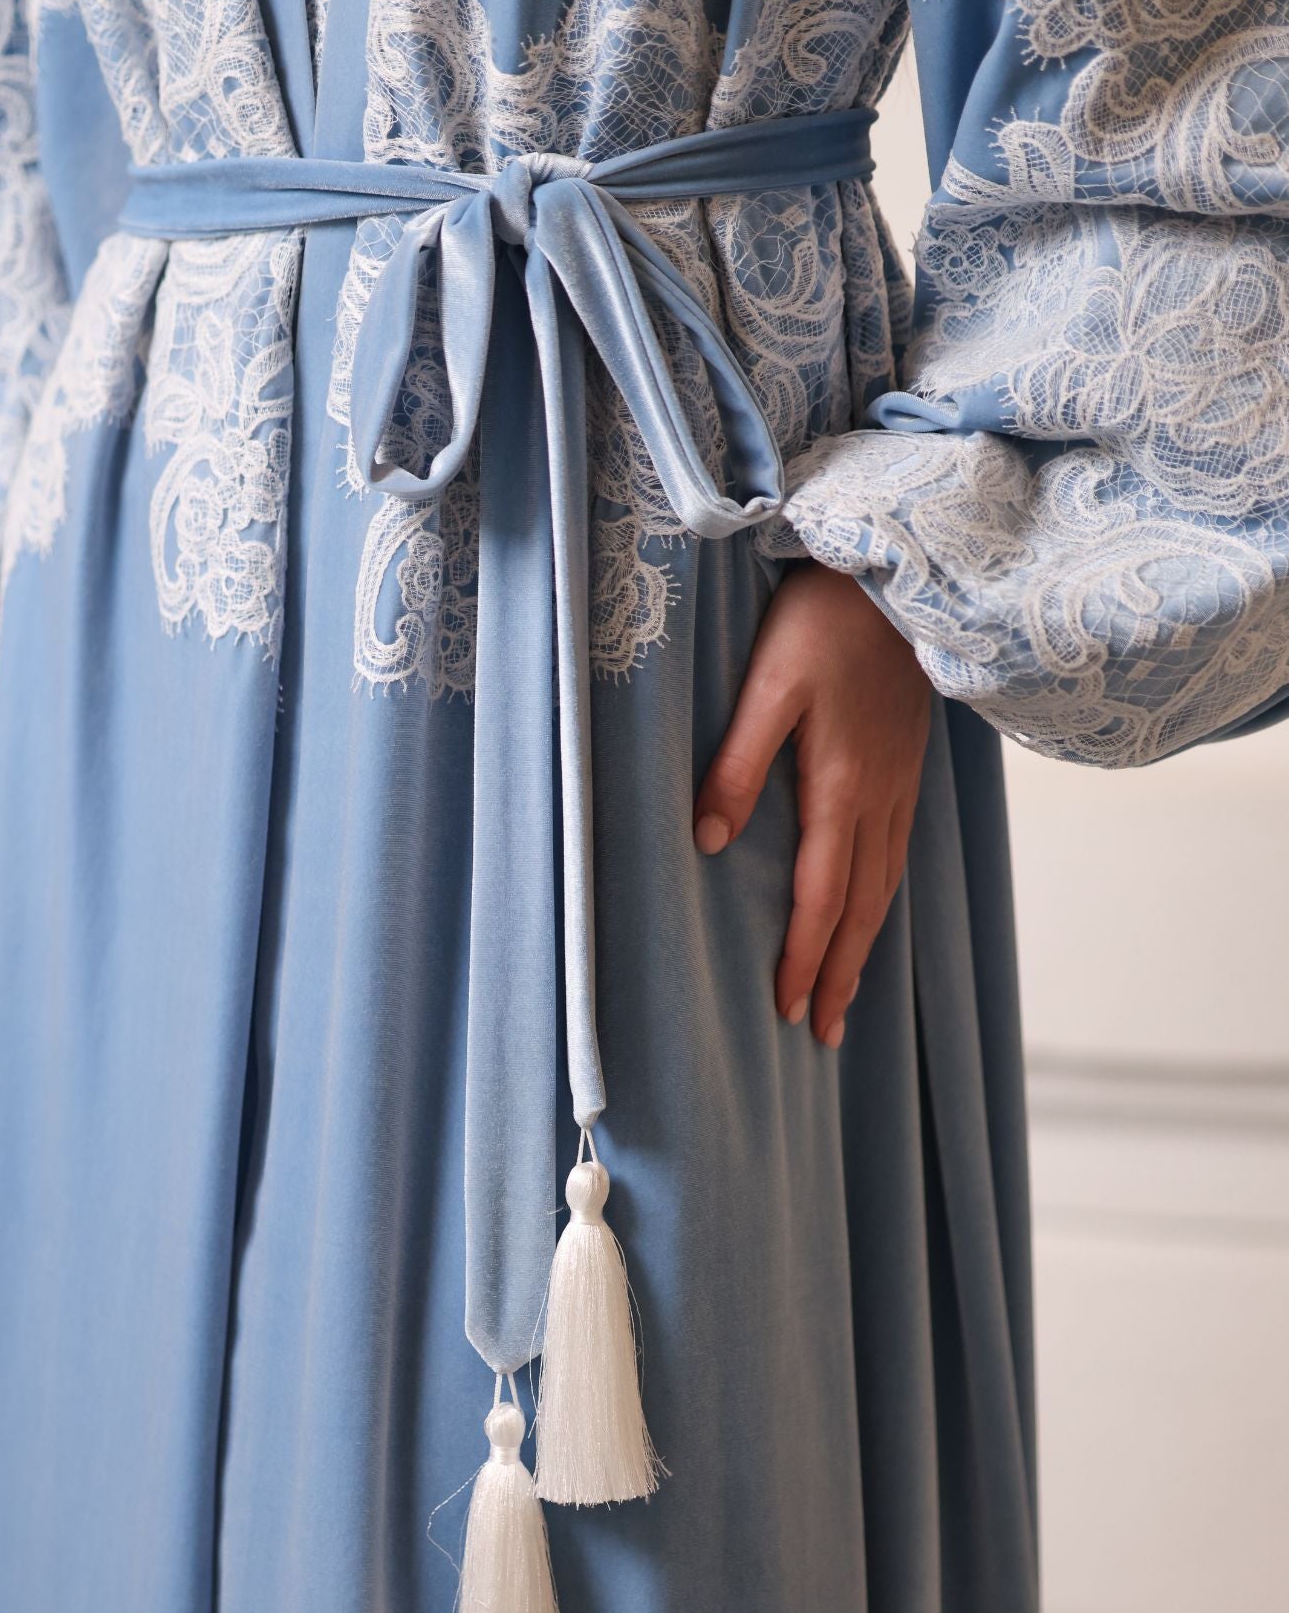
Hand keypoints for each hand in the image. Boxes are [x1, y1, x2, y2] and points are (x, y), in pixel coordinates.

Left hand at [693, 560, 930, 1047]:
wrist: (900, 577)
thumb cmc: (822, 625)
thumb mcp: (767, 688)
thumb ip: (736, 764)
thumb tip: (705, 840)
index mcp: (840, 789)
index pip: (821, 896)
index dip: (804, 957)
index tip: (787, 1011)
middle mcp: (879, 800)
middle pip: (862, 908)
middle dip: (840, 974)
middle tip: (822, 1034)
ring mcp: (901, 786)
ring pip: (886, 886)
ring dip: (865, 946)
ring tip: (847, 994)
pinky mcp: (907, 769)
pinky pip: (899, 856)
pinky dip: (884, 900)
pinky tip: (875, 910)